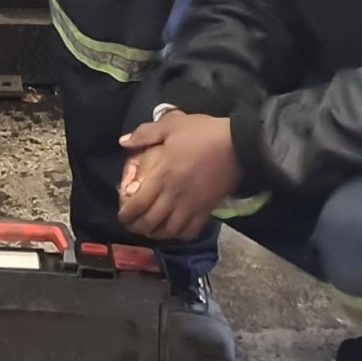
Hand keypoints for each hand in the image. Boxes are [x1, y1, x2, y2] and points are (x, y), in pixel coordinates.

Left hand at [117, 112, 242, 243]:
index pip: (137, 203)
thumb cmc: (203, 133)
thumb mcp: (171, 125)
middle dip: (137, 226)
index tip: (122, 214)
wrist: (239, 144)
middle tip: (132, 224)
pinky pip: (190, 231)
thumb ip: (145, 134)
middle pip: (151, 221)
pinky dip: (179, 235)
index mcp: (162, 175)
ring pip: (169, 230)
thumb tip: (123, 142)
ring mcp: (192, 205)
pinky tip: (174, 231)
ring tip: (151, 230)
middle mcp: (174, 195)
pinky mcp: (207, 210)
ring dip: (157, 233)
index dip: (126, 213)